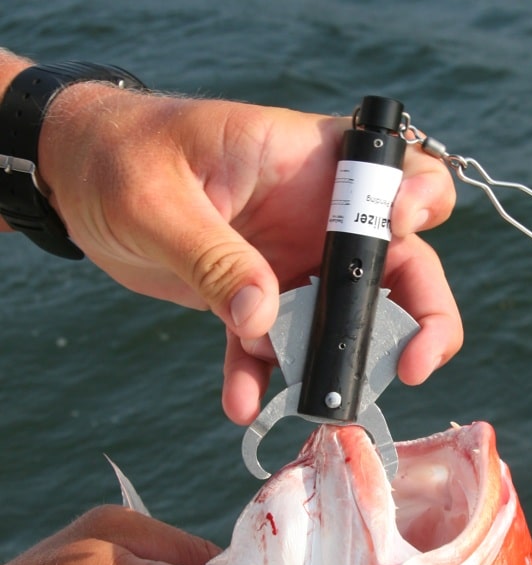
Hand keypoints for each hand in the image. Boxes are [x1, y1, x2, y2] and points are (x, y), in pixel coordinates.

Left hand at [38, 87, 462, 422]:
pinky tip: (243, 405)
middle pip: (402, 262)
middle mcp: (317, 213)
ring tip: (316, 406)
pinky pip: (278, 347)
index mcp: (306, 161)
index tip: (403, 231)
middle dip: (421, 317)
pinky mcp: (261, 298)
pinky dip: (265, 379)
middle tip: (413, 367)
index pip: (397, 170)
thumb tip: (262, 321)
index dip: (420, 200)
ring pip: (351, 319)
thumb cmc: (118, 158)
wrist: (78, 181)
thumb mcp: (157, 202)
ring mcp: (295, 259)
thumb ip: (214, 257)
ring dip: (341, 366)